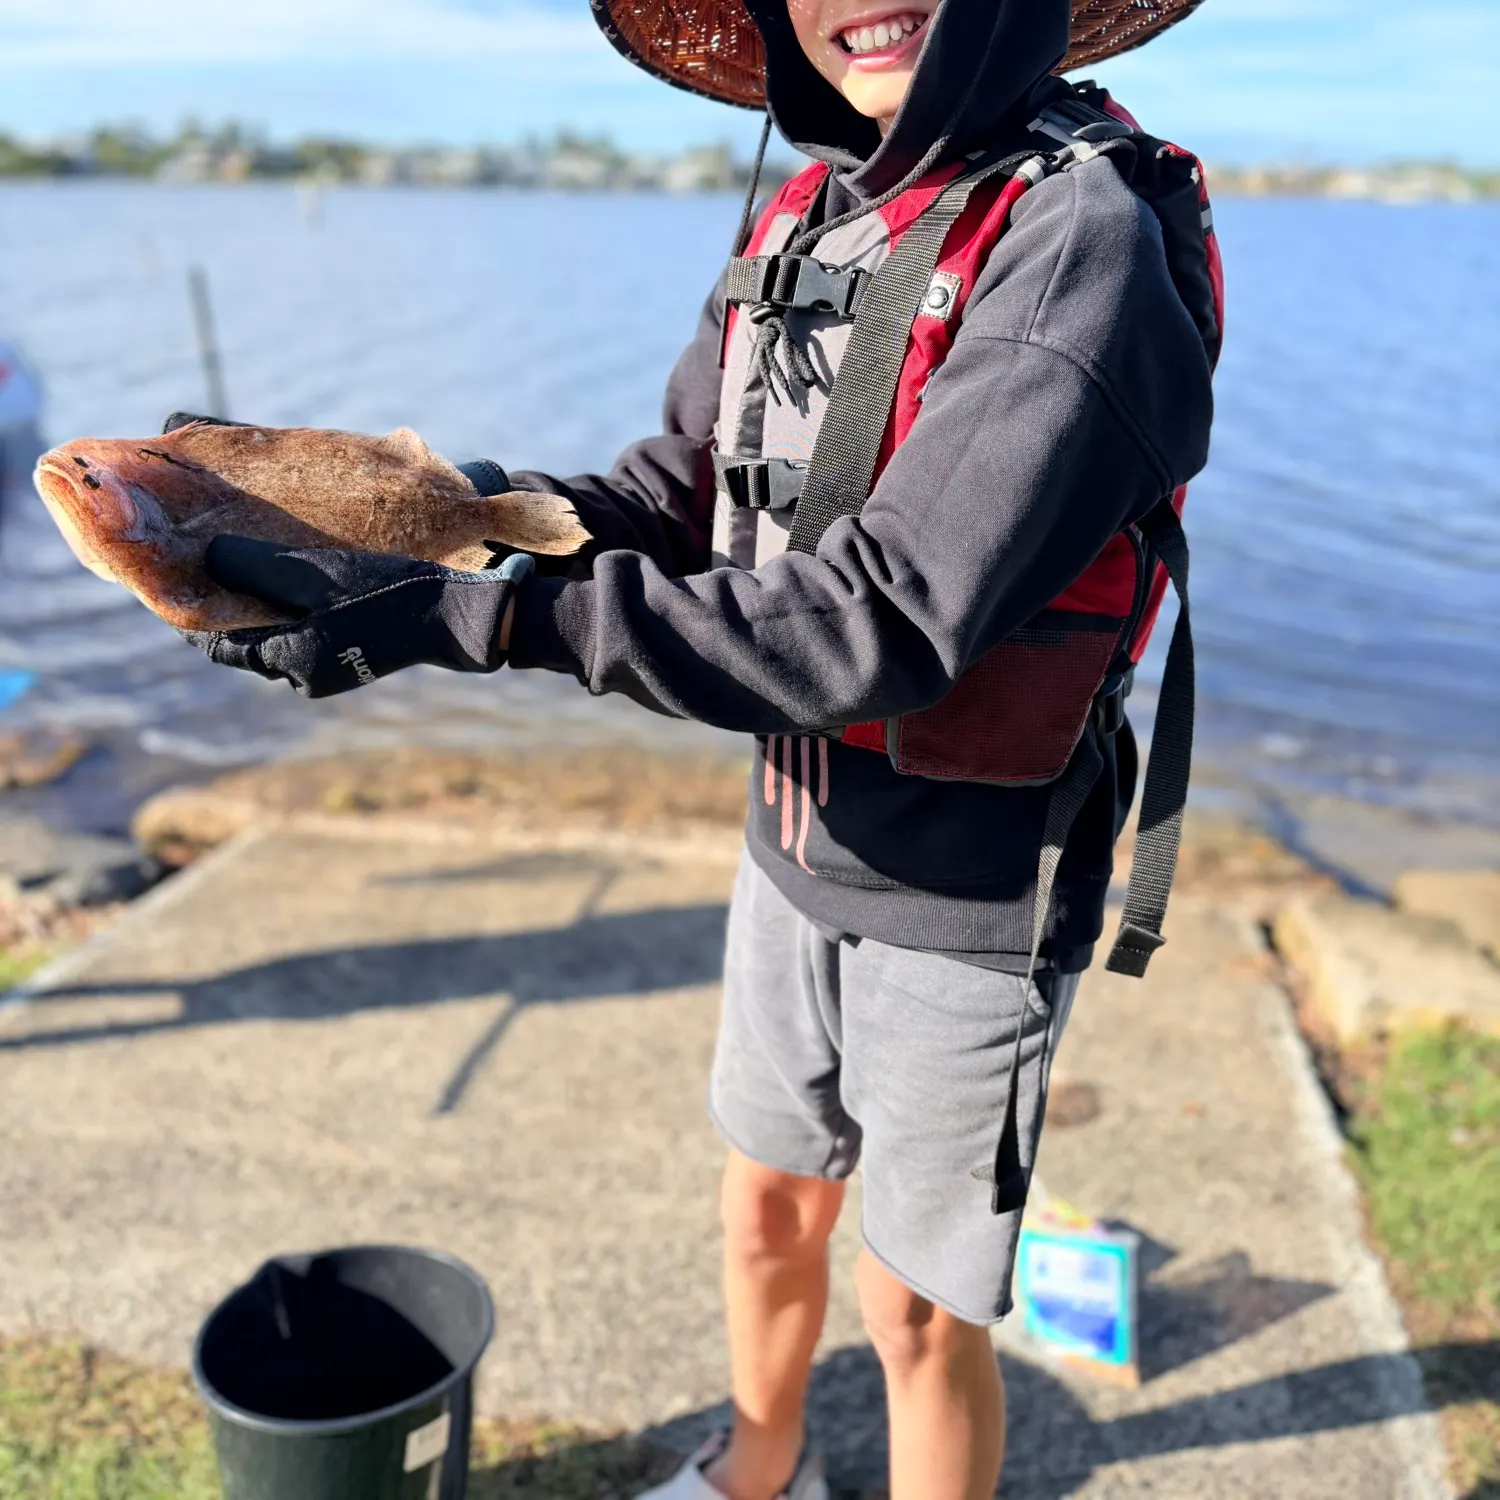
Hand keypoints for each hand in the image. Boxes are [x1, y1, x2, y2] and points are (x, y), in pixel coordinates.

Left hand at [184, 537, 533, 697]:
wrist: (454, 616)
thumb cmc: (386, 594)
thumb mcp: (315, 573)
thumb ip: (254, 566)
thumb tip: (205, 558)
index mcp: (291, 660)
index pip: (218, 644)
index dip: (192, 615)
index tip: (174, 582)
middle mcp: (305, 676)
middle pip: (247, 643)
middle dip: (227, 609)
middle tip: (208, 570)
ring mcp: (332, 672)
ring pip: (277, 639)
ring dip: (260, 609)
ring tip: (248, 570)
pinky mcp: (354, 660)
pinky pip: (306, 636)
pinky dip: (292, 614)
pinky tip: (296, 584)